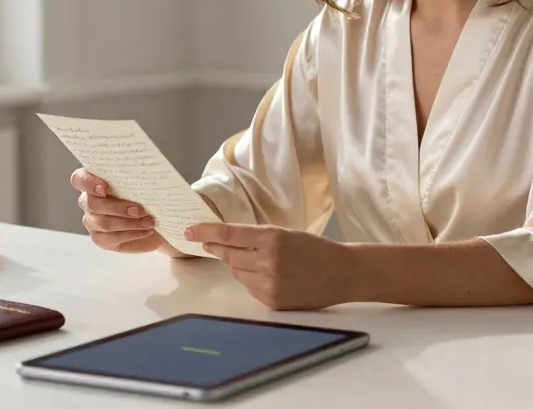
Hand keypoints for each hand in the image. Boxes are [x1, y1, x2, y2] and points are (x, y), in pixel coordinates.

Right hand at [70, 167, 163, 253]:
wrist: (155, 220)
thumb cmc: (146, 197)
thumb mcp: (142, 184)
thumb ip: (135, 179)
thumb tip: (144, 176)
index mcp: (94, 182)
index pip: (79, 179)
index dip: (88, 183)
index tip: (105, 187)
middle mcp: (88, 201)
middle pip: (92, 203)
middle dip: (117, 207)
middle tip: (139, 209)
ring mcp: (92, 221)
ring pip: (102, 223)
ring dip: (128, 222)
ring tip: (149, 221)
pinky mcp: (100, 239)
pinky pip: (110, 238)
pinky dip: (131, 234)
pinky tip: (145, 230)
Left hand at [185, 223, 354, 309]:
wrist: (342, 273)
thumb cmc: (314, 249)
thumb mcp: (285, 233)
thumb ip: (256, 237)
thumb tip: (223, 241)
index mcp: (272, 238)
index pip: (229, 234)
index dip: (206, 232)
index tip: (190, 230)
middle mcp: (268, 261)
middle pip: (228, 255)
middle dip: (219, 249)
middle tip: (210, 244)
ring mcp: (269, 284)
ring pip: (237, 272)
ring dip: (240, 265)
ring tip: (262, 261)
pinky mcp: (272, 301)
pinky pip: (249, 288)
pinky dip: (253, 280)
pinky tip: (271, 276)